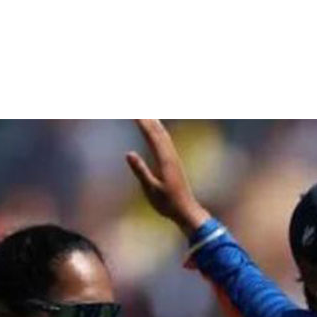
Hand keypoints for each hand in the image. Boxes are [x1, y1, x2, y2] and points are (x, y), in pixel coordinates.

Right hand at [125, 118, 211, 234]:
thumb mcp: (151, 190)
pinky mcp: (174, 162)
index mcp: (165, 160)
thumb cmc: (168, 204)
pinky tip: (156, 127)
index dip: (141, 120)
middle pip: (157, 130)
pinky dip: (158, 130)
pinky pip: (165, 140)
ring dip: (153, 120)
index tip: (133, 109)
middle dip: (147, 116)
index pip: (151, 135)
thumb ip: (141, 171)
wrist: (187, 212)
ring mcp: (173, 158)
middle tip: (136, 104)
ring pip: (163, 133)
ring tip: (145, 110)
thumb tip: (129, 153)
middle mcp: (170, 155)